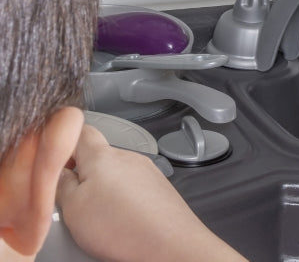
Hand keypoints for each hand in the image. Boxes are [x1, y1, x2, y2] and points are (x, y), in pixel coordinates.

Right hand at [56, 125, 245, 261]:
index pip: (80, 131)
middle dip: (81, 177)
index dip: (63, 145)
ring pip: (113, 175)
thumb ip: (60, 184)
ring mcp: (145, 170)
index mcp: (103, 155)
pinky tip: (119, 223)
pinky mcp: (157, 187)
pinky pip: (131, 189)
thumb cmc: (123, 227)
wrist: (168, 243)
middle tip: (71, 204)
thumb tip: (56, 171)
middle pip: (96, 157)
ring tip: (97, 221)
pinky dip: (121, 202)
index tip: (54, 166)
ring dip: (102, 192)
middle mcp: (127, 156)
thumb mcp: (73, 208)